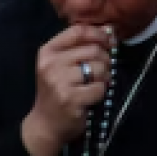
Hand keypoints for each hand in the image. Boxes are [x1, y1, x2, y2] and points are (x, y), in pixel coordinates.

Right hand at [20, 25, 113, 155]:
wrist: (46, 124)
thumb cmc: (58, 91)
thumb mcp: (61, 64)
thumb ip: (80, 47)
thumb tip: (110, 31)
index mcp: (47, 51)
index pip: (78, 31)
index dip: (98, 33)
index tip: (109, 42)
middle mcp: (51, 64)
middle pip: (93, 50)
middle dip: (105, 60)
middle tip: (101, 71)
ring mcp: (59, 82)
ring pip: (99, 68)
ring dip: (104, 77)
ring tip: (95, 84)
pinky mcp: (70, 99)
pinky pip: (100, 88)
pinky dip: (101, 92)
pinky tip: (91, 97)